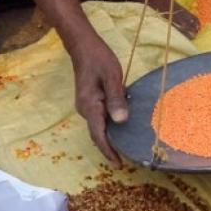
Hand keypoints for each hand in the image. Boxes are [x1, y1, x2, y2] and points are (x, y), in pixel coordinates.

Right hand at [69, 34, 128, 163]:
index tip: (119, 164)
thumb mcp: (111, 76)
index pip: (99, 135)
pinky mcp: (89, 101)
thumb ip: (116, 98)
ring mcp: (85, 106)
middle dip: (111, 148)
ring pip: (99, 127)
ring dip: (111, 137)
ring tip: (127, 146)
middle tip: (127, 158)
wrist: (83, 47)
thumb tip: (121, 121)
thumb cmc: (98, 59)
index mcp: (90, 106)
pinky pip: (99, 118)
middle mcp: (85, 109)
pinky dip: (109, 126)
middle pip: (98, 134)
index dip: (109, 151)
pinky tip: (122, 125)